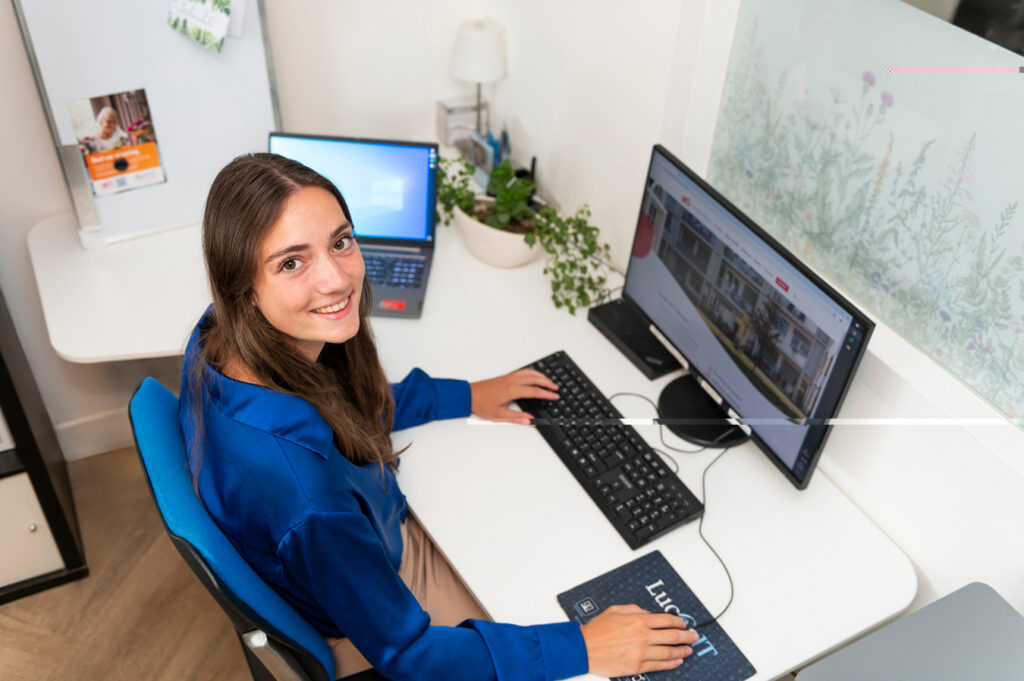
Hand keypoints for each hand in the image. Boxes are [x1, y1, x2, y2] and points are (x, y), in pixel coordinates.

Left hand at [469, 369, 558, 423]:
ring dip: (540, 376)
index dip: (547, 394)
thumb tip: (530, 420)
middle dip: (547, 383)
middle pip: (534, 379)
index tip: (555, 396)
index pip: (534, 391)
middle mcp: (511, 381)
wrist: (469, 395)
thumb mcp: (499, 415)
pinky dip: (531, 372)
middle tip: (556, 388)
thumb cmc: (481, 404)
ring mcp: (508, 377)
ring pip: (529, 373)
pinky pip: (522, 371)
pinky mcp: (505, 376)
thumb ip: (516, 418)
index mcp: (512, 390)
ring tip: (548, 380)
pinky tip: (533, 375)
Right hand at [580, 604, 698, 677]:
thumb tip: (648, 613)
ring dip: (682, 651)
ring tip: (689, 650)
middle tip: (694, 637)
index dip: (679, 622)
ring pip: (668, 652)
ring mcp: (641, 653)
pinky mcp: (637, 666)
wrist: (584, 649)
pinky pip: (659, 665)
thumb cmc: (596, 630)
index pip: (666, 620)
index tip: (684, 623)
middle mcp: (642, 636)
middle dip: (687, 636)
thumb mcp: (615, 610)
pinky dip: (671, 664)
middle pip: (672, 636)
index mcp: (638, 620)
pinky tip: (677, 661)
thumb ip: (634, 609)